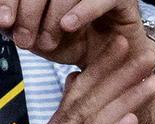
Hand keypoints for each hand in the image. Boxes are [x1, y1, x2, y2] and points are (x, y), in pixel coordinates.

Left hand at [0, 0, 145, 66]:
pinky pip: (99, 0)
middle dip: (28, 13)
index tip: (4, 22)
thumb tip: (6, 24)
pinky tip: (68, 26)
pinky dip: (81, 12)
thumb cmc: (84, 47)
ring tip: (48, 42)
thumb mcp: (46, 42)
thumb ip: (25, 31)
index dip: (10, 2)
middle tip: (25, 39)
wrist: (120, 63)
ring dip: (52, 18)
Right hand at [0, 33, 154, 123]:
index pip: (81, 93)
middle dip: (118, 73)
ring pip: (97, 121)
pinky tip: (132, 120)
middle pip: (91, 99)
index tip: (124, 45)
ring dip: (125, 98)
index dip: (103, 68)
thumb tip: (74, 95)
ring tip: (150, 79)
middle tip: (144, 49)